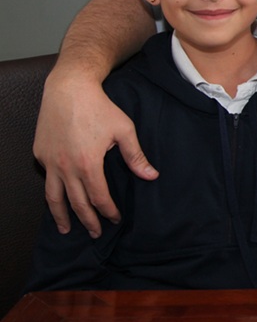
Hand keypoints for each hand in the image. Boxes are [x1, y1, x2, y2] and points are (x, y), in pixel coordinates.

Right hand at [33, 67, 156, 236]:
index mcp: (88, 164)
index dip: (108, 211)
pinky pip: (47, 179)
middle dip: (87, 221)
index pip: (98, 197)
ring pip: (53, 197)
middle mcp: (65, 167)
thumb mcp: (124, 130)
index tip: (115, 219)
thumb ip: (136, 156)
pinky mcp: (40, 153)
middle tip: (95, 233)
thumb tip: (151, 176)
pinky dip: (53, 193)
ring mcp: (50, 161)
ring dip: (60, 216)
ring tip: (65, 229)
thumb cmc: (99, 107)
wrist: (69, 88)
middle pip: (76, 203)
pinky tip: (58, 198)